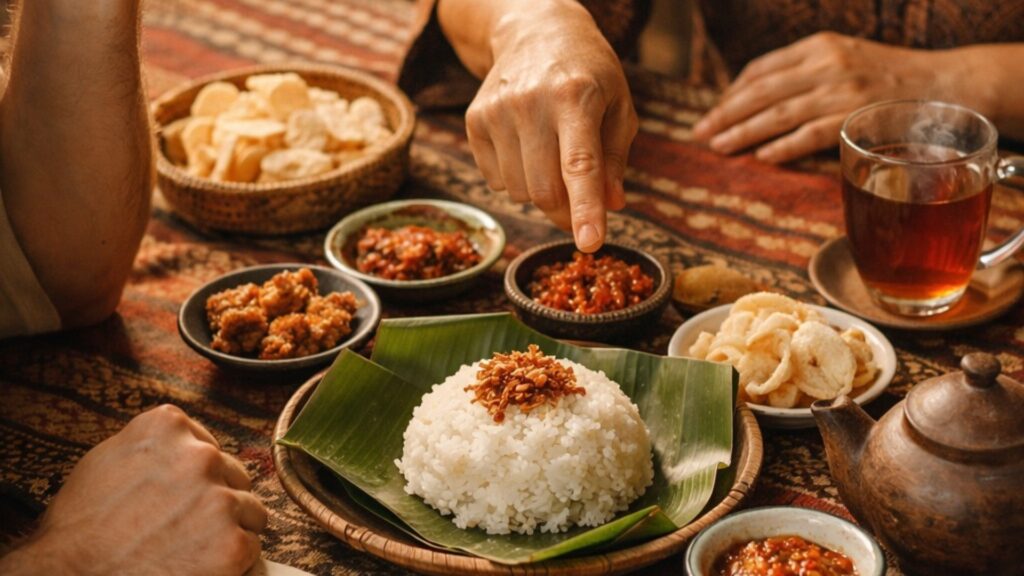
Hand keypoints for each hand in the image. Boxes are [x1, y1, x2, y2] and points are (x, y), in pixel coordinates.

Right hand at [0, 405, 265, 575]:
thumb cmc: (77, 530)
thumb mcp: (105, 461)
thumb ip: (153, 446)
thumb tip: (185, 446)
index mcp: (168, 427)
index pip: (207, 447)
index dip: (196, 479)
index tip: (179, 499)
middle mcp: (201, 455)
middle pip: (234, 477)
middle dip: (217, 502)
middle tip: (183, 530)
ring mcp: (219, 499)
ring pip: (250, 513)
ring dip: (230, 531)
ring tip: (189, 551)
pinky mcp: (233, 544)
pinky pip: (251, 551)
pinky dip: (233, 565)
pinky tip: (200, 569)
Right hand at [463, 1, 636, 251]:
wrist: (536, 32)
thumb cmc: (587, 75)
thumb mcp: (618, 107)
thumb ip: (615, 159)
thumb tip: (611, 206)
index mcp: (576, 96)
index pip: (580, 165)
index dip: (585, 209)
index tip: (589, 243)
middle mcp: (530, 102)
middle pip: (543, 191)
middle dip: (565, 211)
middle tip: (578, 204)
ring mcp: (496, 111)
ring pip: (518, 192)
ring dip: (539, 192)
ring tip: (551, 156)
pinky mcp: (474, 120)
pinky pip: (495, 180)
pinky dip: (515, 178)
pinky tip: (526, 147)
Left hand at [692, 32, 959, 162]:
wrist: (945, 85)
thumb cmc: (887, 78)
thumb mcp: (844, 59)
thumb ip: (804, 73)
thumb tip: (756, 98)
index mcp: (818, 46)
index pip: (761, 69)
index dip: (732, 92)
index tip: (714, 112)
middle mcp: (825, 65)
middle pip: (760, 91)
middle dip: (724, 113)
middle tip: (699, 133)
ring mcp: (840, 91)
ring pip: (777, 114)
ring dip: (742, 132)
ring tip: (718, 146)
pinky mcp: (854, 118)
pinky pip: (808, 135)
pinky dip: (781, 147)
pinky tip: (761, 157)